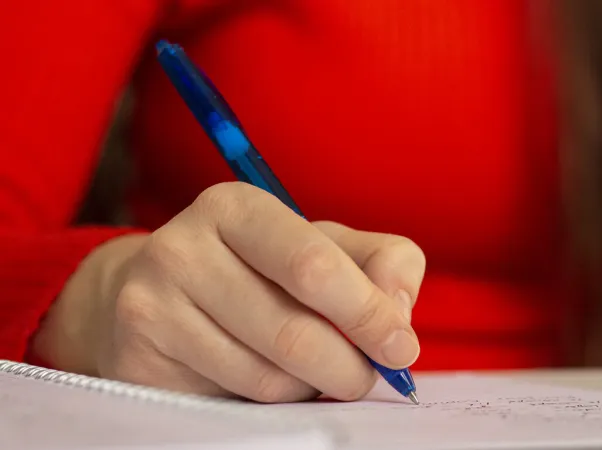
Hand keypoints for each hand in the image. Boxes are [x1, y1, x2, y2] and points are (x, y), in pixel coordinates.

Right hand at [32, 182, 424, 402]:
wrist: (158, 293)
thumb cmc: (260, 268)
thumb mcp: (325, 246)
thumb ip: (381, 262)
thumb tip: (398, 311)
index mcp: (236, 207)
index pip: (313, 265)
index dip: (367, 313)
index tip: (401, 348)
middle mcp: (182, 248)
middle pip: (294, 330)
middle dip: (350, 365)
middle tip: (368, 375)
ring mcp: (152, 307)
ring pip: (268, 376)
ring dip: (312, 384)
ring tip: (312, 366)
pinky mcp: (140, 362)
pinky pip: (235, 401)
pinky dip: (274, 399)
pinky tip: (271, 375)